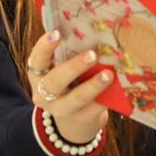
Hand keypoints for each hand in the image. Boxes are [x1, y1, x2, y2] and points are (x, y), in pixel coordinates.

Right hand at [25, 30, 115, 145]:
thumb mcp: (61, 72)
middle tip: (92, 54)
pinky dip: (107, 98)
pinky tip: (119, 90)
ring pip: (77, 98)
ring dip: (94, 85)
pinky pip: (95, 108)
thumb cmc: (69, 86)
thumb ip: (68, 58)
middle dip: (74, 67)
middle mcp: (44, 94)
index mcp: (37, 76)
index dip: (44, 46)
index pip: (36, 59)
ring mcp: (62, 110)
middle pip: (56, 81)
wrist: (74, 122)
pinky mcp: (82, 119)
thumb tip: (92, 34)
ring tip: (109, 75)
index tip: (57, 33)